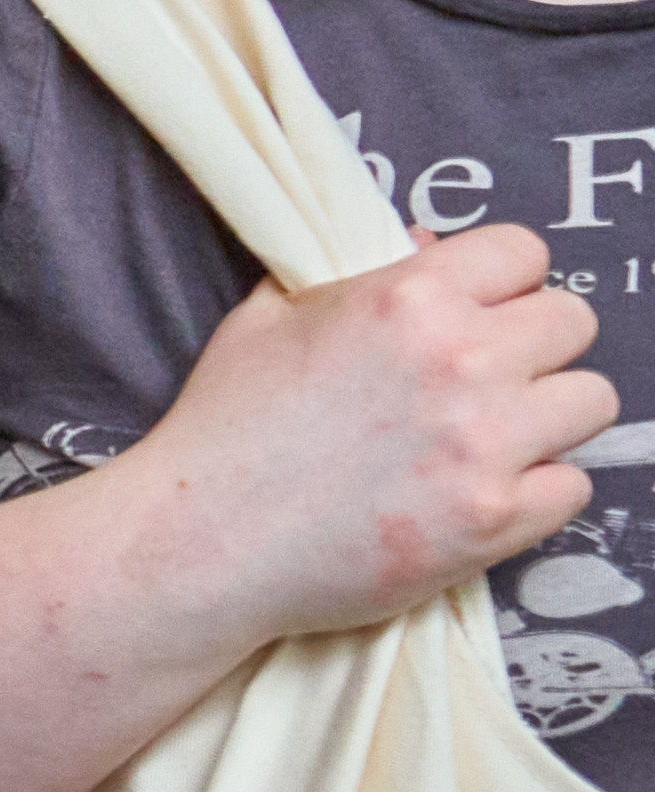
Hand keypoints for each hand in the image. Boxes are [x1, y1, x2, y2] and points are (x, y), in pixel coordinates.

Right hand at [107, 220, 609, 646]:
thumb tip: (433, 248)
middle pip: (574, 322)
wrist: (198, 543)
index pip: (524, 252)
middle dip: (534, 347)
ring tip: (491, 441)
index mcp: (410, 298)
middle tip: (486, 382)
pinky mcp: (496, 519)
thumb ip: (358, 274)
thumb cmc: (223, 428)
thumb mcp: (269, 319)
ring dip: (548, 419)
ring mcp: (486, 444)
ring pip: (592, 401)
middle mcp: (462, 360)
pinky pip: (573, 486)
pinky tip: (479, 496)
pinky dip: (536, 493)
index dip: (501, 283)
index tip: (478, 314)